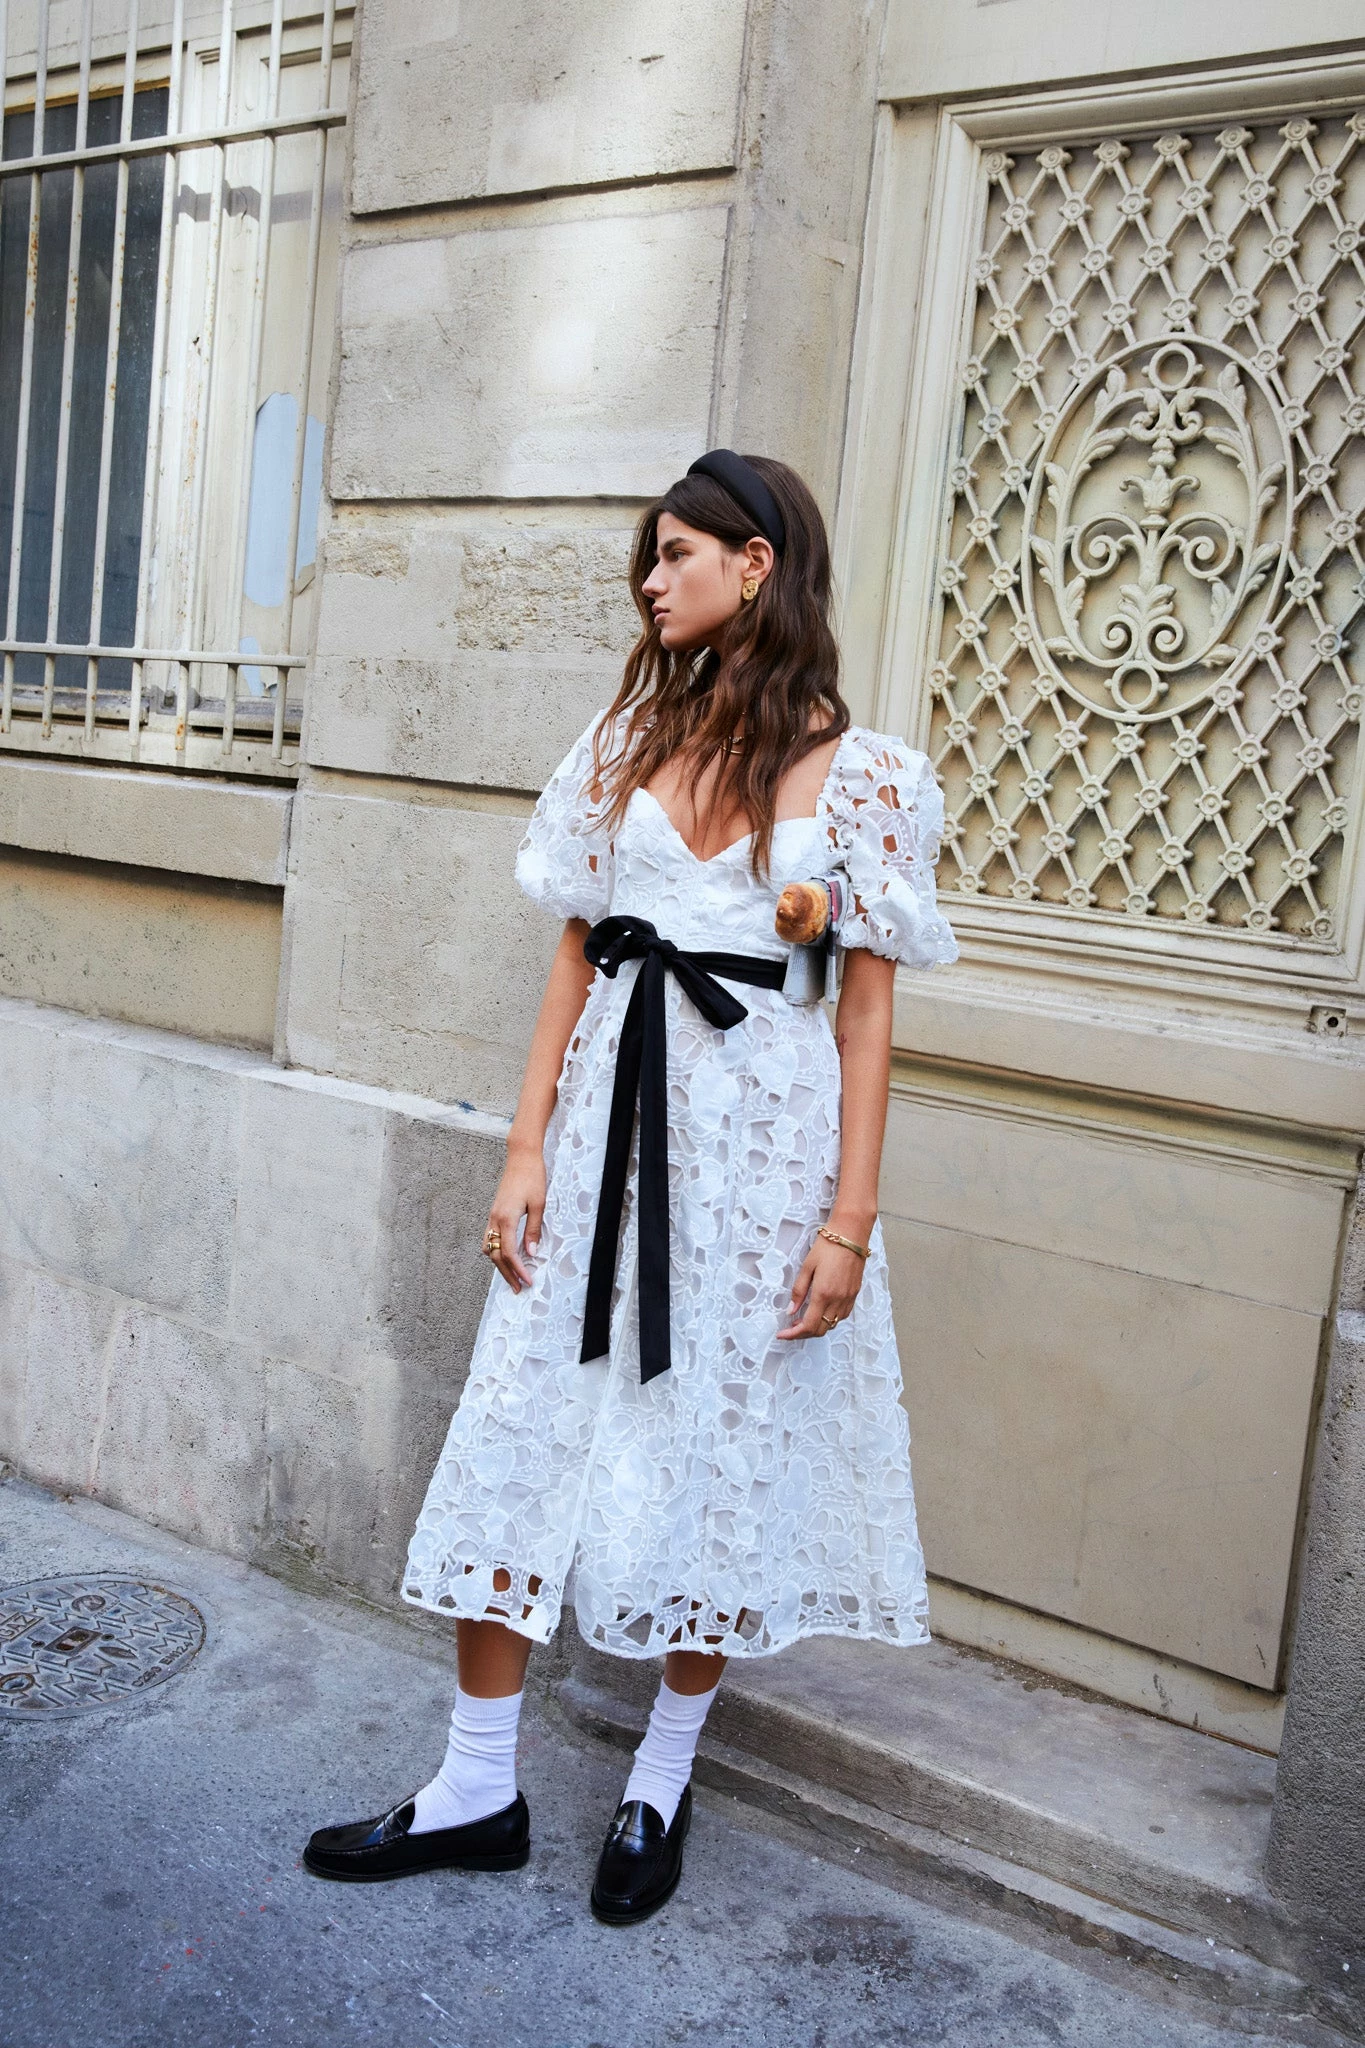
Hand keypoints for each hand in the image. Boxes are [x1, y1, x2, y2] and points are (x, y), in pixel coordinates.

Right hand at [484, 1144, 546, 1292]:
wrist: (522, 1157)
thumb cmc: (532, 1178)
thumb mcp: (538, 1204)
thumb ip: (533, 1230)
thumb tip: (531, 1253)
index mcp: (505, 1218)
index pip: (508, 1253)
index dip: (518, 1270)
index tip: (528, 1281)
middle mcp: (494, 1219)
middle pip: (496, 1255)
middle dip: (507, 1273)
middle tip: (519, 1288)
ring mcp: (492, 1216)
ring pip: (489, 1247)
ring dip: (499, 1264)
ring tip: (512, 1275)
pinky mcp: (494, 1212)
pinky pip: (489, 1238)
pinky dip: (496, 1251)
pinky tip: (506, 1255)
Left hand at [776, 1229, 866, 1340]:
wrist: (851, 1234)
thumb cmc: (827, 1247)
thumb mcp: (807, 1266)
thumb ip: (798, 1290)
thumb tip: (791, 1311)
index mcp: (823, 1294)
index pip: (808, 1325)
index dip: (793, 1334)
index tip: (782, 1334)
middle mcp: (838, 1300)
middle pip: (821, 1330)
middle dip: (804, 1333)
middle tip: (790, 1327)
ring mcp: (848, 1298)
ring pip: (832, 1324)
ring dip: (817, 1327)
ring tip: (804, 1320)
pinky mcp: (854, 1294)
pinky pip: (842, 1316)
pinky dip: (829, 1320)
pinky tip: (821, 1312)